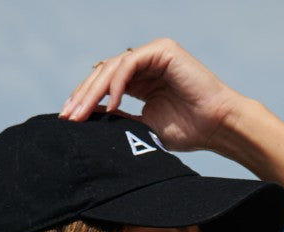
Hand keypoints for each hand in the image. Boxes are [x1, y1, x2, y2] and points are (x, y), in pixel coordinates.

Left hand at [59, 38, 242, 154]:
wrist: (215, 127)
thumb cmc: (188, 131)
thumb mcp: (143, 127)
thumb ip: (119, 118)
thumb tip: (89, 118)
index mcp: (140, 81)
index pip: (104, 84)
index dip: (84, 100)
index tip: (68, 119)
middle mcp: (144, 64)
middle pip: (103, 73)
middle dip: (83, 96)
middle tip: (69, 116)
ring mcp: (153, 55)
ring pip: (112, 67)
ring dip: (94, 91)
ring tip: (83, 113)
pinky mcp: (162, 50)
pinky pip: (129, 64)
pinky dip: (116, 84)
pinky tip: (110, 105)